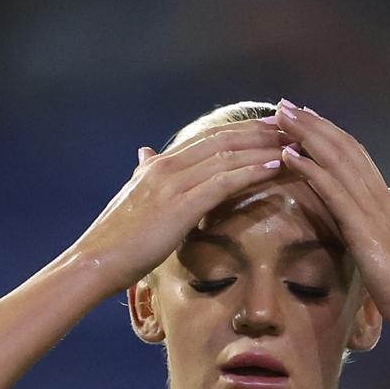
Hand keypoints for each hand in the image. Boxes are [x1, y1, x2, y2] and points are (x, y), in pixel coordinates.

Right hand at [65, 120, 291, 298]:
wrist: (95, 261)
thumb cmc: (115, 240)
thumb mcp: (132, 199)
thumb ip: (144, 175)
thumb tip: (144, 154)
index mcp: (157, 165)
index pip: (207, 139)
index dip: (240, 130)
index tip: (269, 127)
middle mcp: (166, 166)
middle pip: (222, 140)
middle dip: (259, 133)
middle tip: (291, 128)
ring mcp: (173, 184)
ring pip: (227, 156)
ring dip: (263, 148)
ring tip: (293, 144)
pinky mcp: (180, 206)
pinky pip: (224, 182)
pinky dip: (252, 171)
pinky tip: (275, 167)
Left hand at [271, 99, 389, 344]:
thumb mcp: (389, 248)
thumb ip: (380, 224)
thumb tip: (387, 202)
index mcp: (384, 201)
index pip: (355, 156)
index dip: (329, 134)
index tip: (305, 118)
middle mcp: (380, 196)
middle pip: (343, 147)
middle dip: (313, 124)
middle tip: (284, 105)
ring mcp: (373, 209)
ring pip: (337, 160)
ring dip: (306, 136)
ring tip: (280, 118)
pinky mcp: (363, 227)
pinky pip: (333, 190)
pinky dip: (310, 169)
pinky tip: (288, 156)